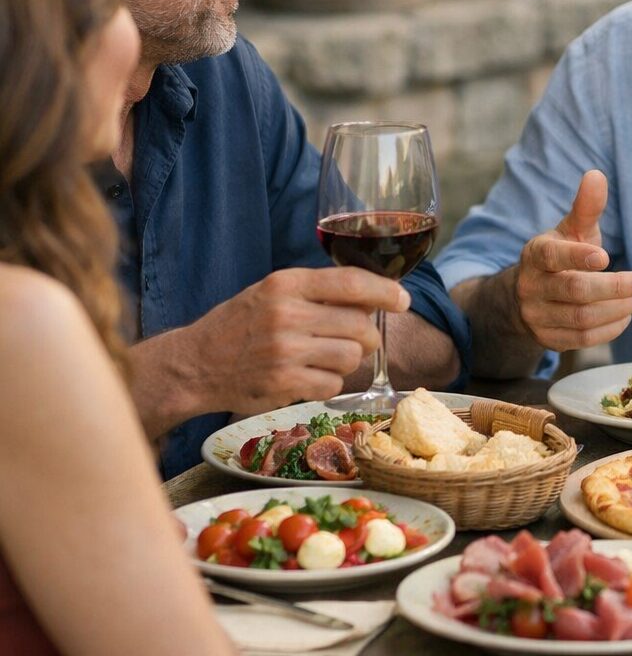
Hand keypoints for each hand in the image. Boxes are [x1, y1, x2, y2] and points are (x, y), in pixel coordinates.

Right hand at [181, 267, 399, 415]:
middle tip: (354, 339)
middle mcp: (286, 314)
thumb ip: (320, 291)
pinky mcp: (283, 383)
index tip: (402, 300)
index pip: (352, 283)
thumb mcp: (274, 292)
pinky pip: (333, 384)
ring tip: (324, 357)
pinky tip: (308, 376)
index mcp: (286, 284)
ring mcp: (284, 351)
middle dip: (367, 336)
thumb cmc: (241, 324)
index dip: (386, 291)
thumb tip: (375, 296)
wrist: (194, 364)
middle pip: (360, 326)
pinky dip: (329, 383)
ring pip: (352, 357)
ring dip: (348, 360)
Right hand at [514, 170, 631, 350]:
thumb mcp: (571, 230)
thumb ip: (586, 207)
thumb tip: (596, 174)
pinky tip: (626, 314)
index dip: (578, 257)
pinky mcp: (548, 339)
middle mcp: (531, 286)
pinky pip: (582, 340)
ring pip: (581, 318)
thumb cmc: (561, 254)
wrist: (528, 295)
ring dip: (617, 309)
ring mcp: (537, 316)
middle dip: (615, 287)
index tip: (606, 257)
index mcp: (535, 254)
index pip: (553, 256)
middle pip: (575, 291)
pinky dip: (610, 328)